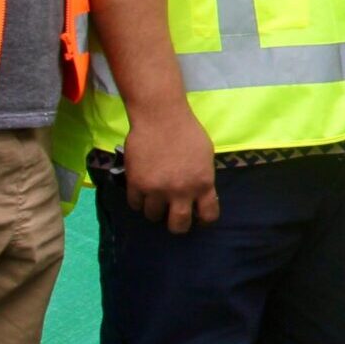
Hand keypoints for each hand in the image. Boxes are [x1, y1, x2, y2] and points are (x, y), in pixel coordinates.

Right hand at [122, 108, 216, 233]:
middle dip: (177, 226)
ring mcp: (157, 189)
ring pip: (153, 216)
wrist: (160, 118)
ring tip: (155, 201)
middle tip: (174, 218)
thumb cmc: (187, 132)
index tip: (199, 218)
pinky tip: (142, 192)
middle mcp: (181, 191)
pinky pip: (135, 204)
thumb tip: (200, 194)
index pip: (208, 215)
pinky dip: (138, 201)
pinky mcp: (136, 184)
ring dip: (155, 210)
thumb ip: (203, 178)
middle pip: (179, 225)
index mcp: (203, 183)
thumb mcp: (206, 157)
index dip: (204, 220)